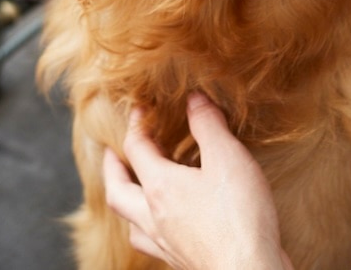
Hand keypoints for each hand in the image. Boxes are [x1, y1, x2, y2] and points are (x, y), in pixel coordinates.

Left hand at [103, 93, 293, 269]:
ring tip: (134, 191)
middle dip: (112, 168)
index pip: (137, 148)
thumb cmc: (239, 217)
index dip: (137, 124)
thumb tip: (194, 98)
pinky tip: (166, 227)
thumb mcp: (228, 158)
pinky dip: (149, 230)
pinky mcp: (180, 260)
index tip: (141, 109)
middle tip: (111, 154)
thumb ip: (209, 125)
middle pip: (117, 191)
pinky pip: (152, 244)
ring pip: (131, 223)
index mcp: (160, 187)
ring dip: (127, 203)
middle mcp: (154, 216)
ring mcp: (165, 243)